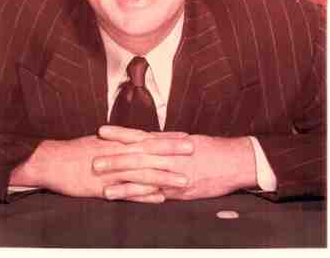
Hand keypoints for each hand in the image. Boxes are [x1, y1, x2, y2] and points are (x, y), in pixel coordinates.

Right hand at [9, 130, 193, 202]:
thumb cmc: (75, 152)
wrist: (52, 161)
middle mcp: (118, 153)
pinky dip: (144, 196)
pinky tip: (159, 199)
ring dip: (165, 176)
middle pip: (150, 151)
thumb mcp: (100, 142)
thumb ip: (120, 143)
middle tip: (193, 149)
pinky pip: (128, 192)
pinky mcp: (105, 187)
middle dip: (173, 151)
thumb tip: (137, 141)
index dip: (168, 137)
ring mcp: (113, 171)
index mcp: (118, 142)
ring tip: (184, 180)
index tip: (186, 135)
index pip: (148, 138)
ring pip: (143, 173)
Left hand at [95, 126, 256, 200]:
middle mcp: (170, 156)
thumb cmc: (215, 150)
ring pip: (142, 175)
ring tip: (100, 181)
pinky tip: (119, 196)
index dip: (121, 134)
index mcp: (171, 142)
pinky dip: (135, 194)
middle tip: (92, 159)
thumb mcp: (190, 141)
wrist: (237, 161)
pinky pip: (153, 192)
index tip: (102, 132)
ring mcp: (174, 173)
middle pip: (137, 155)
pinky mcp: (180, 190)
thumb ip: (168, 143)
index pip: (141, 136)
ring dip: (119, 178)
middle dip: (113, 157)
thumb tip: (150, 140)